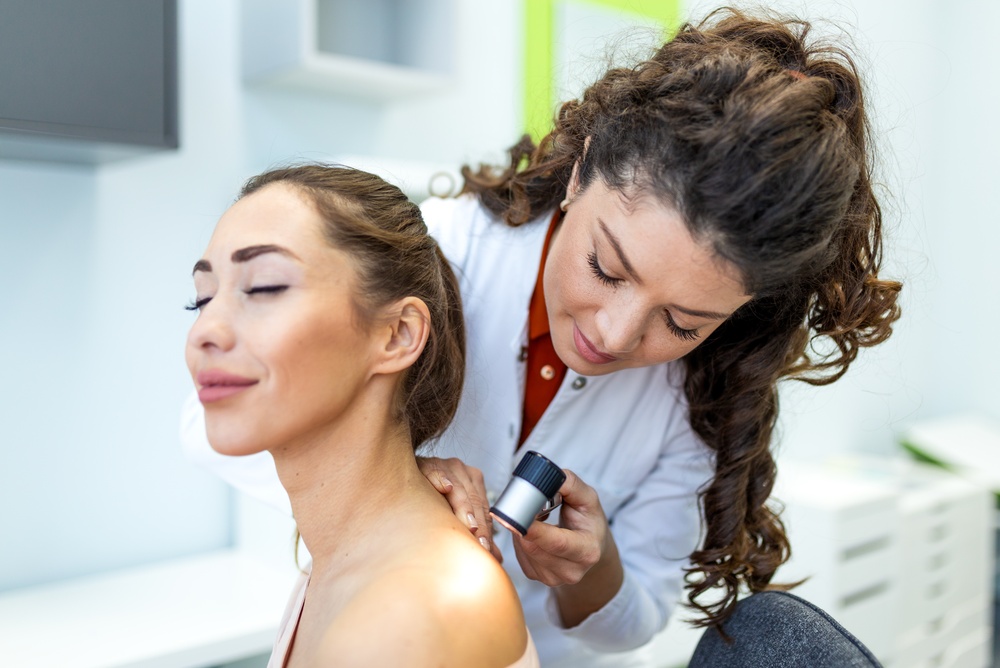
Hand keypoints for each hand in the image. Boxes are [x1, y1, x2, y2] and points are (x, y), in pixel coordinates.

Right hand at [417, 456, 501, 561]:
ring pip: (459, 489)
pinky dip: (441, 479)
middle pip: (474, 500)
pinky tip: (446, 488)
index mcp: (473, 480)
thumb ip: (476, 532)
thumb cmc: (431, 497)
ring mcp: (445, 465)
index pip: (483, 508)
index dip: (486, 530)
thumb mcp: (454, 512)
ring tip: (470, 525)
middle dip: (478, 524)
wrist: (403, 478)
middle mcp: (462, 471)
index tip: (486, 550)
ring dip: (464, 507)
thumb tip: (496, 557)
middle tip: (480, 544)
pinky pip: (435, 471)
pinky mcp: (426, 464)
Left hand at [509, 469, 623, 625]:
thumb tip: (548, 479)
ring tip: (535, 518)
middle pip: (535, 548)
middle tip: (521, 505)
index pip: (557, 543)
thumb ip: (570, 484)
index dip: (536, 530)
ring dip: (521, 531)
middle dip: (523, 525)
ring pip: (524, 552)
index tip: (518, 515)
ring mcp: (554, 578)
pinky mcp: (539, 578)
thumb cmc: (589, 521)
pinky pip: (520, 557)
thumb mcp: (588, 498)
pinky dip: (521, 540)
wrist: (592, 547)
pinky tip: (533, 531)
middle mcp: (572, 571)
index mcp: (588, 551)